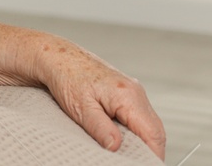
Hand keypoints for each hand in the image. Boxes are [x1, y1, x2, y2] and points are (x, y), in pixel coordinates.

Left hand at [36, 38, 165, 159]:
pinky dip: (133, 131)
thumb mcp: (81, 107)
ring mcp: (133, 92)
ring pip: (148, 125)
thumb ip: (101, 129)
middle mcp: (136, 92)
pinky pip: (138, 117)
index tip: (140, 164)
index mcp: (129, 96)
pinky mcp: (126, 94)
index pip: (153, 134)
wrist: (56, 56)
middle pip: (155, 131)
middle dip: (147, 150)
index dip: (151, 155)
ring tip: (124, 152)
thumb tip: (116, 147)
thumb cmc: (66, 76)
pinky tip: (119, 138)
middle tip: (130, 160)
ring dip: (140, 141)